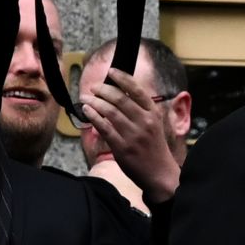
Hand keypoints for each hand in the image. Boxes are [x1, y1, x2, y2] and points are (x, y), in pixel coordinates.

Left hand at [81, 67, 181, 205]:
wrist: (159, 172)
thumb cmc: (154, 147)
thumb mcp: (154, 124)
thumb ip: (140, 110)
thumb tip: (120, 94)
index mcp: (154, 113)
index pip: (137, 90)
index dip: (123, 78)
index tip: (111, 71)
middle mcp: (144, 121)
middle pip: (120, 98)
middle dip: (103, 89)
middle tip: (93, 87)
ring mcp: (133, 134)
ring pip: (109, 111)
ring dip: (94, 102)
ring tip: (85, 98)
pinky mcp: (122, 147)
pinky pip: (104, 128)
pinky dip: (93, 117)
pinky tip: (86, 111)